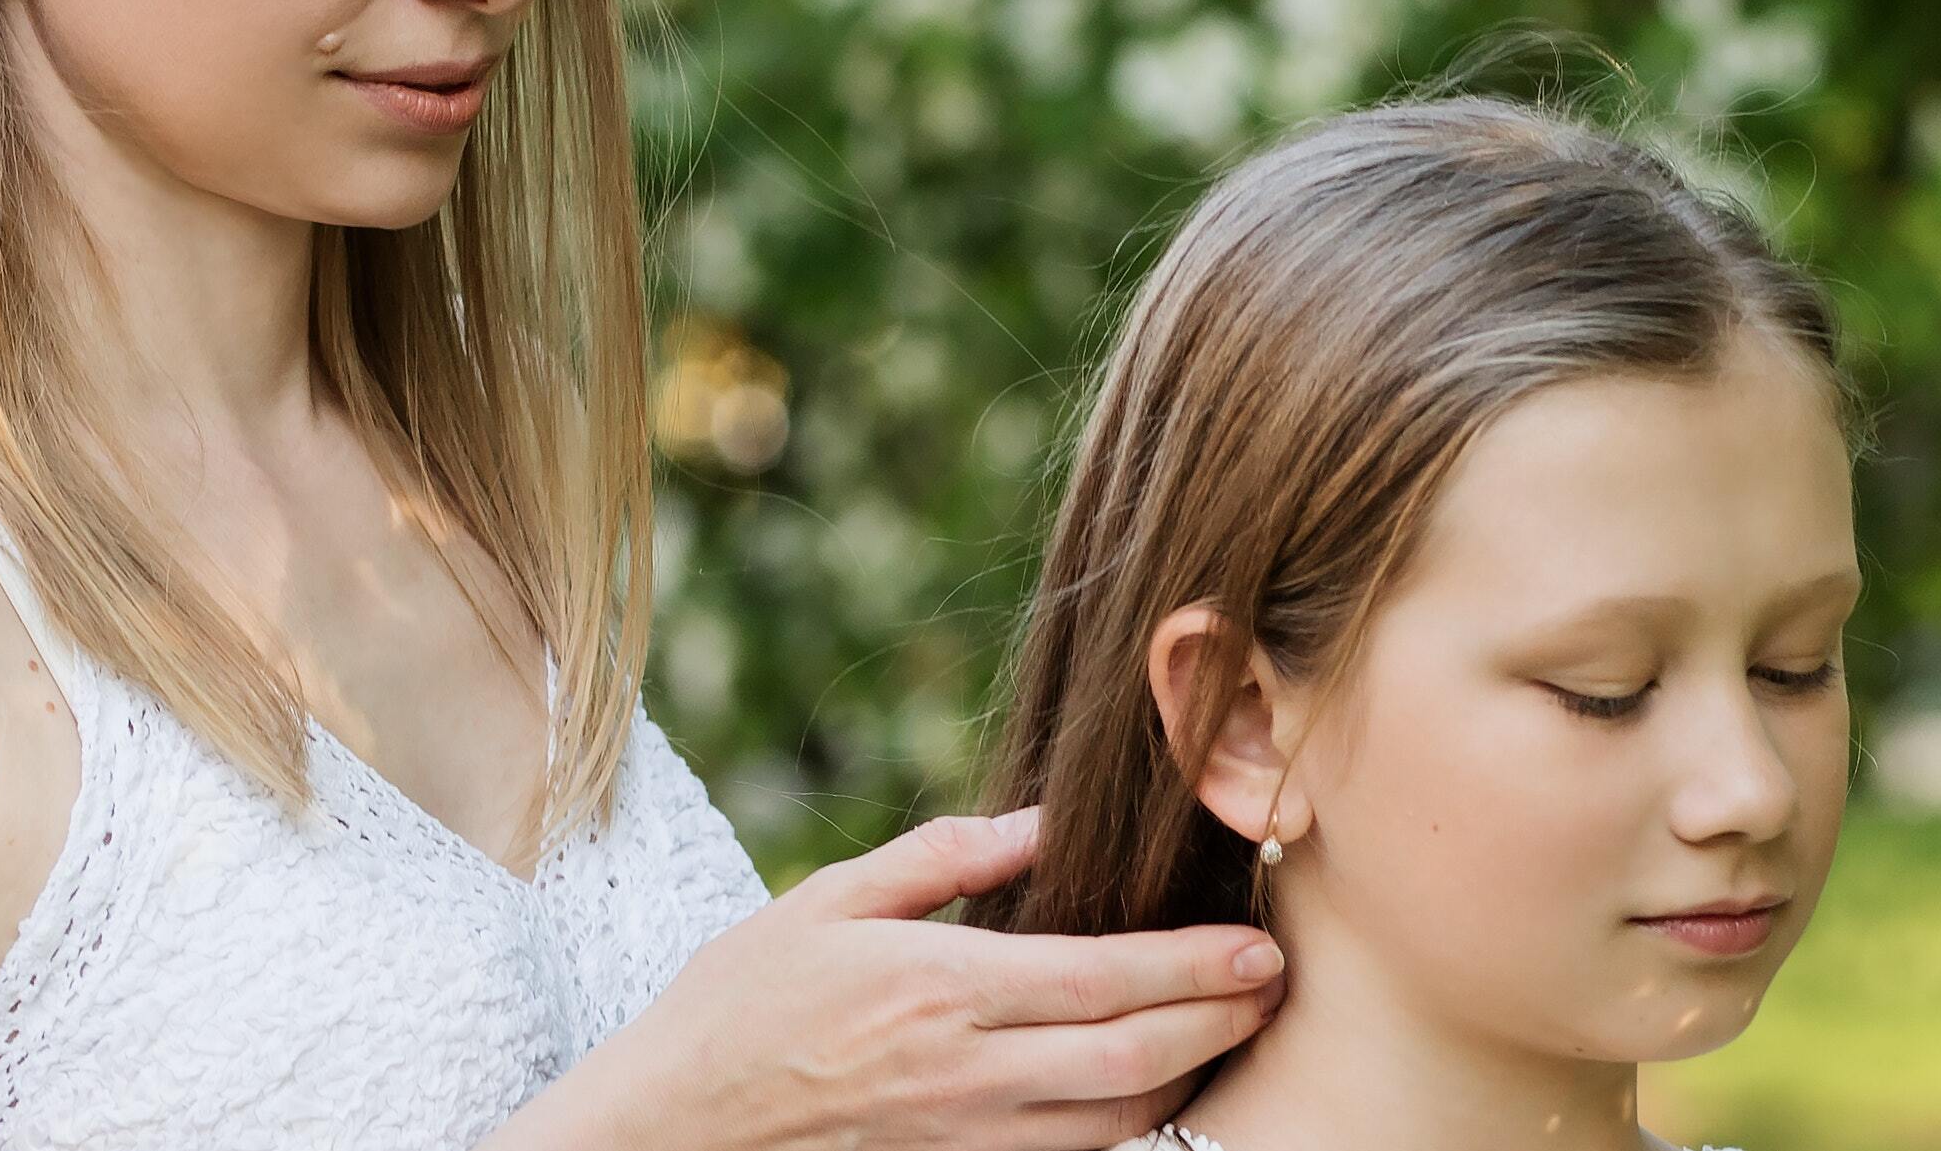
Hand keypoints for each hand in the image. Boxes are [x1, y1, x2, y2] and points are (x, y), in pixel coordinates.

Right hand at [493, 808, 1285, 1150]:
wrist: (669, 1129)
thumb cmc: (738, 1005)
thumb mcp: (825, 903)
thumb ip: (941, 858)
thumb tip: (1040, 821)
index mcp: (942, 987)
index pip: (1106, 978)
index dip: (1199, 968)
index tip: (1257, 947)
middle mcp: (967, 1074)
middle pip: (1138, 1061)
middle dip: (1222, 1025)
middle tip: (1272, 987)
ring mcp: (965, 1140)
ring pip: (1117, 1126)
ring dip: (1186, 1082)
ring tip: (1226, 1034)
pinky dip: (1122, 1133)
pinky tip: (1145, 1095)